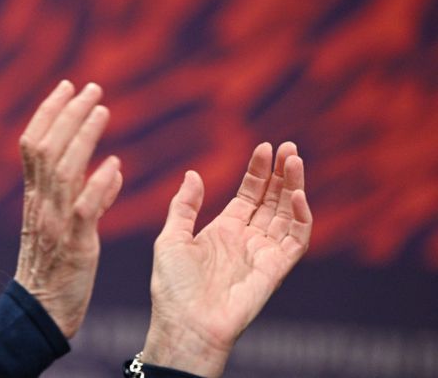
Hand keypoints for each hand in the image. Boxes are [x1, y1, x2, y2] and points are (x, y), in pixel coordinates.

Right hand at [14, 80, 122, 337]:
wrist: (40, 310)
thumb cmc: (52, 268)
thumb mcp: (59, 225)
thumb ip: (80, 195)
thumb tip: (108, 169)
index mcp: (34, 196)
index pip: (33, 143)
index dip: (48, 111)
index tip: (67, 85)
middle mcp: (40, 203)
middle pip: (46, 147)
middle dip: (68, 112)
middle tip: (91, 87)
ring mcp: (55, 222)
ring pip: (63, 170)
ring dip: (83, 136)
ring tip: (102, 110)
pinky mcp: (73, 244)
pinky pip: (84, 210)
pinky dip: (98, 185)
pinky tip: (114, 166)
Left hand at [142, 142, 312, 376]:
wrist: (185, 324)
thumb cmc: (173, 287)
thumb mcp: (171, 238)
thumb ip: (184, 206)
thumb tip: (192, 173)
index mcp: (223, 230)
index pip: (249, 194)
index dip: (258, 172)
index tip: (264, 146)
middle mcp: (247, 239)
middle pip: (272, 200)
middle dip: (281, 174)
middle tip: (288, 147)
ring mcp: (263, 253)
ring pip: (288, 214)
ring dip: (294, 188)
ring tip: (294, 160)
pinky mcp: (276, 269)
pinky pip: (295, 240)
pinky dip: (301, 218)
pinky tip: (296, 195)